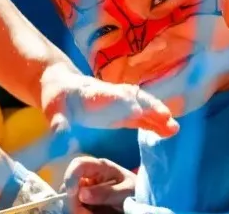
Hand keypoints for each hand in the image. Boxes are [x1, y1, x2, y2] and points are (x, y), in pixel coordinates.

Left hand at [41, 65, 179, 137]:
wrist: (62, 84)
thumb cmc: (58, 98)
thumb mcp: (54, 113)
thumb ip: (60, 127)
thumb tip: (60, 143)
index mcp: (95, 95)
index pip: (113, 98)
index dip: (125, 105)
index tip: (137, 112)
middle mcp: (112, 96)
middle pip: (134, 100)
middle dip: (149, 108)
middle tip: (166, 119)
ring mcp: (120, 102)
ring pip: (143, 106)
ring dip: (158, 115)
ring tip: (174, 128)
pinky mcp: (124, 111)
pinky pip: (143, 115)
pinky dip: (156, 121)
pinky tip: (168, 130)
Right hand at [60, 157, 135, 213]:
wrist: (141, 199)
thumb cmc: (136, 190)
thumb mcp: (126, 191)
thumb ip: (107, 193)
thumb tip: (82, 194)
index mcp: (100, 167)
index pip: (78, 164)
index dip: (71, 177)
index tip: (74, 194)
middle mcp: (89, 176)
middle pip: (69, 184)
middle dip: (72, 200)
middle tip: (83, 213)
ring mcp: (85, 189)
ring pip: (68, 198)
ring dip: (75, 208)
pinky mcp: (84, 201)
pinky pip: (74, 207)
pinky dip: (78, 212)